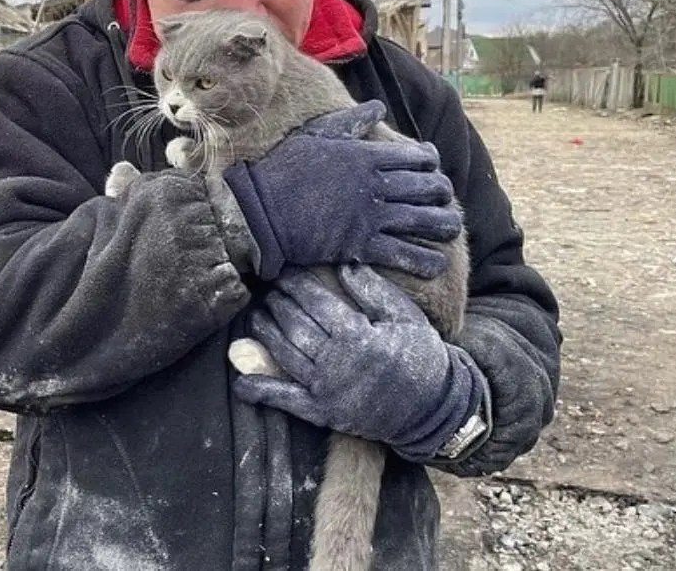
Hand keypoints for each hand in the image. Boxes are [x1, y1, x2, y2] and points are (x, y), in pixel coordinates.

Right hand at [221, 101, 460, 280]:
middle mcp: (375, 185)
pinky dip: (424, 260)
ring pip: (424, 220)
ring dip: (443, 225)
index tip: (432, 166)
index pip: (416, 156)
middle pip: (427, 187)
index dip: (431, 162)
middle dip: (442, 193)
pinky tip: (435, 263)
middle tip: (444, 198)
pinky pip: (403, 254)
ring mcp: (370, 216)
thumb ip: (350, 122)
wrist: (259, 211)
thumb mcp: (315, 135)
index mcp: (365, 156)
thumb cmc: (283, 170)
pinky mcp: (361, 245)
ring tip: (450, 229)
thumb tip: (378, 106)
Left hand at [233, 266, 484, 459]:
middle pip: (294, 325)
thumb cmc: (422, 355)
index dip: (295, 284)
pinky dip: (262, 391)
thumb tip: (344, 263)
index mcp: (357, 335)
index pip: (314, 302)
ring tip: (256, 315)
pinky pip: (286, 401)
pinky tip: (242, 383)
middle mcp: (336, 362)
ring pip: (284, 354)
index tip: (283, 269)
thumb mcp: (405, 316)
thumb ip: (373, 290)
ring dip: (265, 333)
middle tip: (267, 288)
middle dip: (277, 303)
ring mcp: (327, 389)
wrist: (434, 408)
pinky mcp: (323, 412)